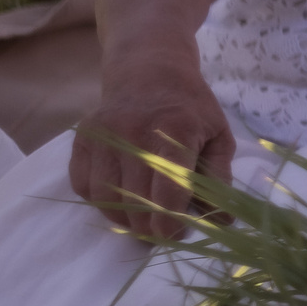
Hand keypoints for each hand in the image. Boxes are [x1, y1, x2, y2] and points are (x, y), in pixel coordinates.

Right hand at [70, 51, 235, 241]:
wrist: (149, 71)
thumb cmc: (190, 107)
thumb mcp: (217, 134)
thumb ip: (219, 178)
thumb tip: (223, 223)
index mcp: (174, 131)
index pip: (167, 193)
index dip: (172, 223)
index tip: (176, 233)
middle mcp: (133, 134)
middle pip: (136, 202)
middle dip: (151, 227)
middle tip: (164, 230)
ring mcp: (103, 137)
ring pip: (106, 200)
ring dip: (125, 220)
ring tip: (144, 218)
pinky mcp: (82, 140)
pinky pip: (84, 187)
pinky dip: (101, 202)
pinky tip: (122, 196)